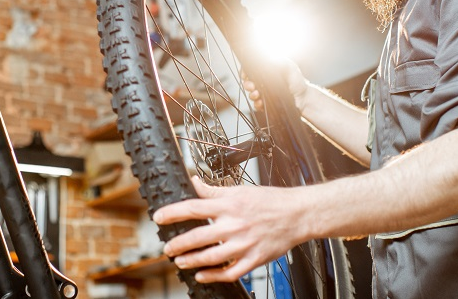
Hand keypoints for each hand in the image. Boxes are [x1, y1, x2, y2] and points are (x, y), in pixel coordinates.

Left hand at [152, 177, 307, 282]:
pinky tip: (202, 275)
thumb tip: (193, 181)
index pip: (193, 208)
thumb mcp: (239, 190)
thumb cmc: (270, 201)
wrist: (298, 214)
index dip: (172, 213)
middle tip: (167, 247)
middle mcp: (234, 225)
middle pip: (197, 237)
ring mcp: (244, 244)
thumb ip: (213, 190)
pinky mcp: (254, 259)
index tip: (159, 217)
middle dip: (177, 244)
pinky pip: (229, 272)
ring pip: (210, 257)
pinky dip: (213, 275)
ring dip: (191, 261)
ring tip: (180, 261)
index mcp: (229, 205)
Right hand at [243, 59, 308, 111]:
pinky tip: (261, 103)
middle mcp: (263, 83)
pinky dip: (257, 104)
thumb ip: (279, 61)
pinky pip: (257, 105)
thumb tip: (267, 58)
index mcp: (266, 72)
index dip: (245, 72)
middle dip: (247, 84)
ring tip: (257, 95)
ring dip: (252, 95)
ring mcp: (264, 94)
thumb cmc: (298, 81)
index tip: (245, 75)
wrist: (305, 98)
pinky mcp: (267, 104)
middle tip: (251, 86)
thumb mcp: (289, 67)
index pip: (250, 70)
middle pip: (248, 83)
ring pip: (251, 94)